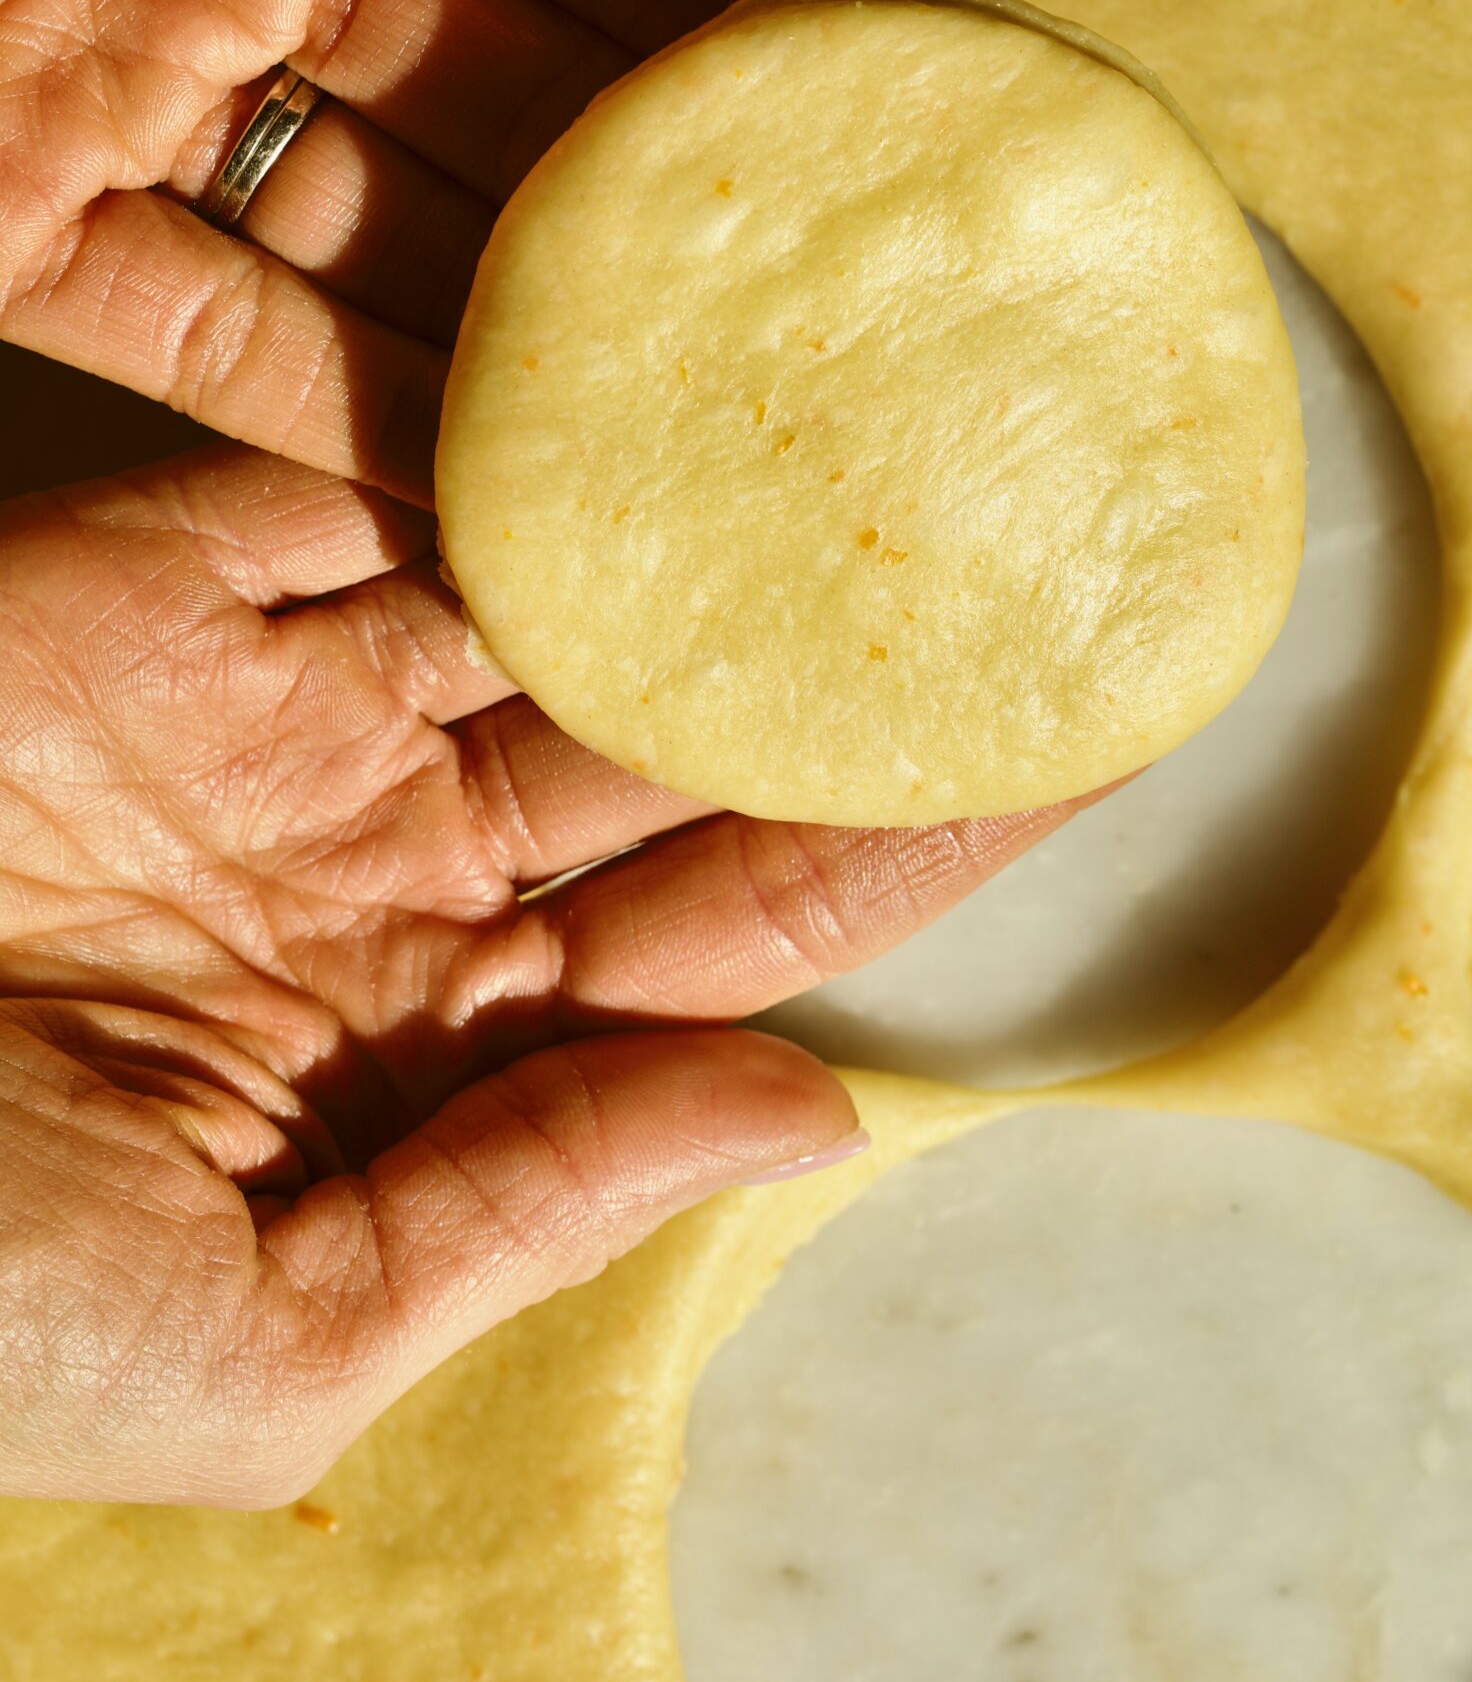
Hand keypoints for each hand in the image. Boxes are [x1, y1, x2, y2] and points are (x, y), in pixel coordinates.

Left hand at [0, 0, 841, 503]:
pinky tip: (504, 509)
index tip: (892, 109)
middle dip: (677, 205)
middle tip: (849, 331)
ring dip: (548, 350)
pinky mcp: (12, 227)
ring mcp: (134, 85)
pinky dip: (353, 426)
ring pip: (398, 247)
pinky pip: (221, 346)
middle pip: (521, 92)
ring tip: (715, 453)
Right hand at [0, 443, 1082, 1506]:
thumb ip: (526, 1211)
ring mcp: (283, 704)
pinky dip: (531, 410)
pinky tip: (689, 342)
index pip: (744, 922)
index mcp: (439, 1051)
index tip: (1093, 734)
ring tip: (921, 402)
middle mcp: (391, 860)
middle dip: (857, 637)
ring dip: (730, 498)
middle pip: (689, 728)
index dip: (917, 834)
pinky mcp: (169, 571)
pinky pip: (384, 470)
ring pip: (568, 577)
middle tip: (1047, 517)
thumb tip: (812, 1125)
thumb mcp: (246, 1339)